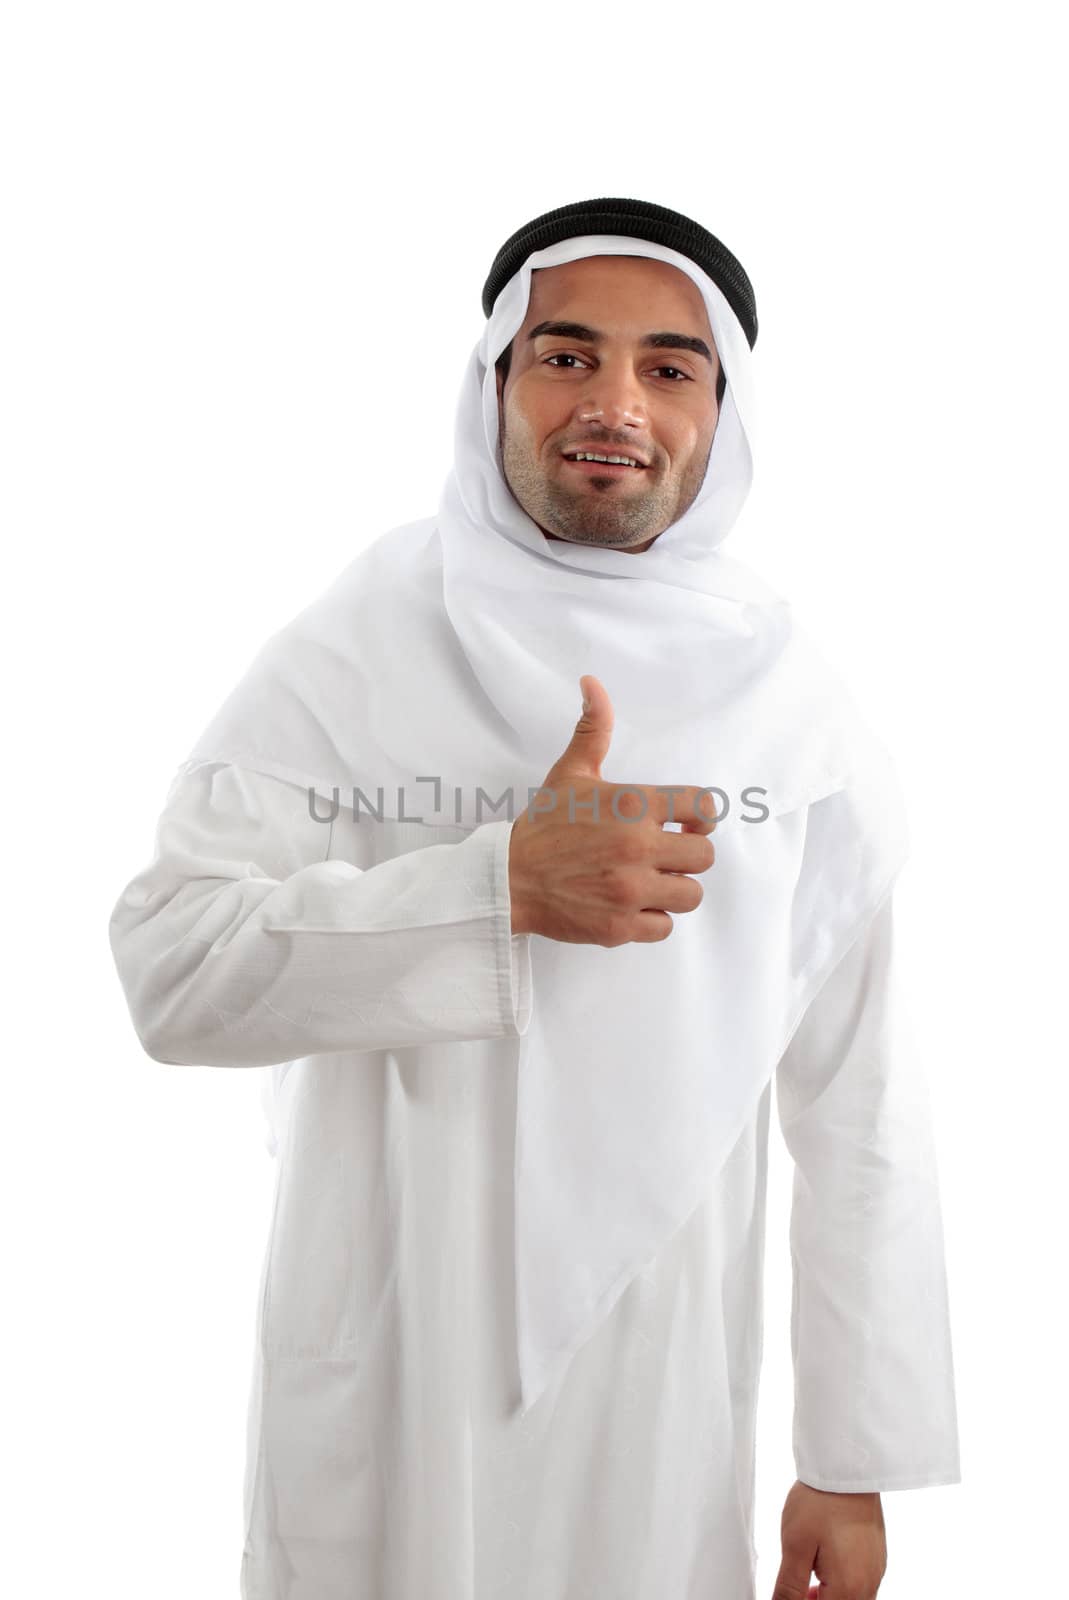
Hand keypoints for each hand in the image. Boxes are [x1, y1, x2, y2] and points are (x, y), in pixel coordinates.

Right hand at [507, 673, 717, 943]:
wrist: (507, 878)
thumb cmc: (543, 825)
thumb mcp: (570, 773)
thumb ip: (593, 729)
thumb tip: (591, 683)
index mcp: (633, 806)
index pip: (705, 807)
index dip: (702, 816)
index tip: (686, 823)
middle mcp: (638, 847)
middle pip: (704, 856)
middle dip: (688, 855)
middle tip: (664, 855)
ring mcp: (631, 890)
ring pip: (691, 895)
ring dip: (674, 889)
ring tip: (649, 882)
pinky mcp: (620, 927)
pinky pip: (665, 927)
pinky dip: (652, 919)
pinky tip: (632, 905)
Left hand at [771, 1479, 886, 1598]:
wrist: (846, 1467)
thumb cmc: (821, 1501)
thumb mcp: (794, 1546)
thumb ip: (789, 1587)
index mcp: (848, 1588)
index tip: (789, 1593)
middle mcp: (868, 1585)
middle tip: (799, 1589)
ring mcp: (875, 1571)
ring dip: (830, 1598)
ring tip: (808, 1582)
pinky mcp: (876, 1558)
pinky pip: (860, 1587)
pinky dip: (842, 1587)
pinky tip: (824, 1569)